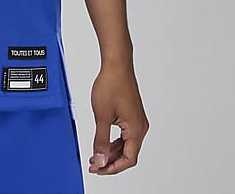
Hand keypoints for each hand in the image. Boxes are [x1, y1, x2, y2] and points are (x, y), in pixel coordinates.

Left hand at [87, 59, 148, 174]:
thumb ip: (101, 140)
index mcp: (136, 129)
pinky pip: (124, 135)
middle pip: (128, 153)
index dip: (113, 168)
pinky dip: (113, 141)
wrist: (116, 64)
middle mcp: (140, 126)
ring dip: (111, 152)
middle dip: (110, 161)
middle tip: (94, 165)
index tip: (99, 170)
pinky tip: (102, 143)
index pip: (129, 159)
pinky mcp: (131, 114)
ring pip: (126, 144)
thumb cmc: (111, 84)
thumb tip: (100, 160)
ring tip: (96, 156)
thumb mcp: (102, 115)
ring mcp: (136, 120)